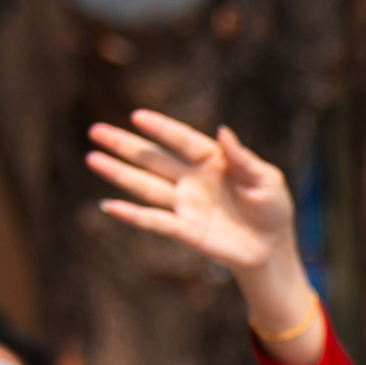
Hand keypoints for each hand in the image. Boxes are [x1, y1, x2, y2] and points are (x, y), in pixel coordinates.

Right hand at [88, 110, 319, 348]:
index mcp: (213, 161)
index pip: (183, 140)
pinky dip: (132, 215)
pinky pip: (154, 221)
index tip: (137, 115)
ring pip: (145, 185)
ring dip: (118, 173)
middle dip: (125, 145)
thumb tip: (223, 131)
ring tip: (92, 158)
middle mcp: (192, 179)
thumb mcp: (268, 180)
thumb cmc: (272, 209)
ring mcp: (185, 204)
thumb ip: (244, 158)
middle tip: (96, 131)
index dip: (161, 129)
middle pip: (153, 158)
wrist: (272, 248)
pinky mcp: (184, 230)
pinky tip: (110, 206)